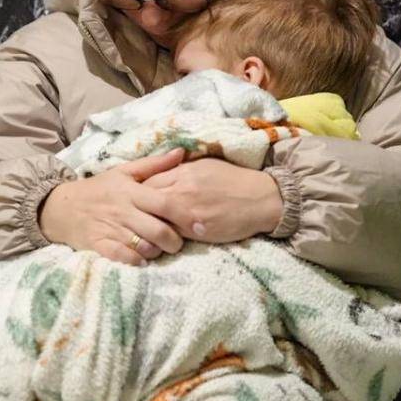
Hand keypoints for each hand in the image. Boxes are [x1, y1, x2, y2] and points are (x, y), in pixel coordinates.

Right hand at [38, 148, 187, 265]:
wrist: (61, 207)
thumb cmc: (99, 188)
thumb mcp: (124, 172)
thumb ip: (154, 164)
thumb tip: (181, 153)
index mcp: (131, 192)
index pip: (164, 203)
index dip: (184, 215)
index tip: (200, 225)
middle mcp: (123, 211)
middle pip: (158, 230)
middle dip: (174, 242)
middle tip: (178, 243)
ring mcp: (110, 229)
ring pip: (144, 247)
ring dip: (156, 252)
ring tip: (159, 249)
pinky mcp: (99, 245)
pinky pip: (123, 258)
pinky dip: (136, 261)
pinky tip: (141, 259)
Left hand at [142, 158, 282, 242]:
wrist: (261, 198)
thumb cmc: (233, 180)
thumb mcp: (205, 165)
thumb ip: (180, 168)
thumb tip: (159, 171)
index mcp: (184, 172)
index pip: (148, 181)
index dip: (141, 191)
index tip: (139, 198)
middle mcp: (183, 190)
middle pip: (148, 200)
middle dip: (141, 208)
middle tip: (139, 215)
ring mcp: (190, 212)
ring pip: (157, 219)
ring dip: (151, 224)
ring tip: (149, 227)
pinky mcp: (199, 230)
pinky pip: (173, 233)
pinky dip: (167, 234)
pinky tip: (166, 236)